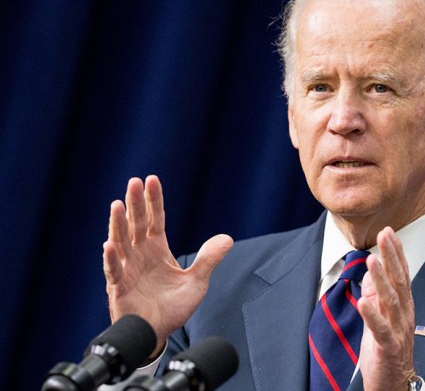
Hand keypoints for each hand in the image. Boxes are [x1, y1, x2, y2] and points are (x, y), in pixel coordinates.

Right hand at [102, 175, 232, 355]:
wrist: (159, 333)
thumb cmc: (173, 307)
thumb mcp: (197, 282)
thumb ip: (208, 260)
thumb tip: (228, 239)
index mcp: (157, 249)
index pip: (155, 219)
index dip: (153, 200)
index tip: (152, 179)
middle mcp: (140, 254)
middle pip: (137, 224)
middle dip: (135, 203)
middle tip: (133, 182)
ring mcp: (127, 269)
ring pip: (121, 242)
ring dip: (118, 224)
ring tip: (117, 205)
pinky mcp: (119, 288)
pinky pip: (113, 271)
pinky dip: (111, 258)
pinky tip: (109, 245)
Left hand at [357, 227, 415, 390]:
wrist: (393, 384)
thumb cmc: (386, 351)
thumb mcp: (380, 318)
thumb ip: (377, 296)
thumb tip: (370, 272)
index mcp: (403, 307)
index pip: (401, 274)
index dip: (396, 253)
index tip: (389, 232)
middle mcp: (404, 315)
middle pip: (399, 281)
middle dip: (391, 257)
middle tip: (385, 234)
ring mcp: (398, 331)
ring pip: (391, 301)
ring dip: (381, 279)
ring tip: (372, 260)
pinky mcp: (388, 347)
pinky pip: (380, 329)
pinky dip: (372, 314)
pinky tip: (364, 300)